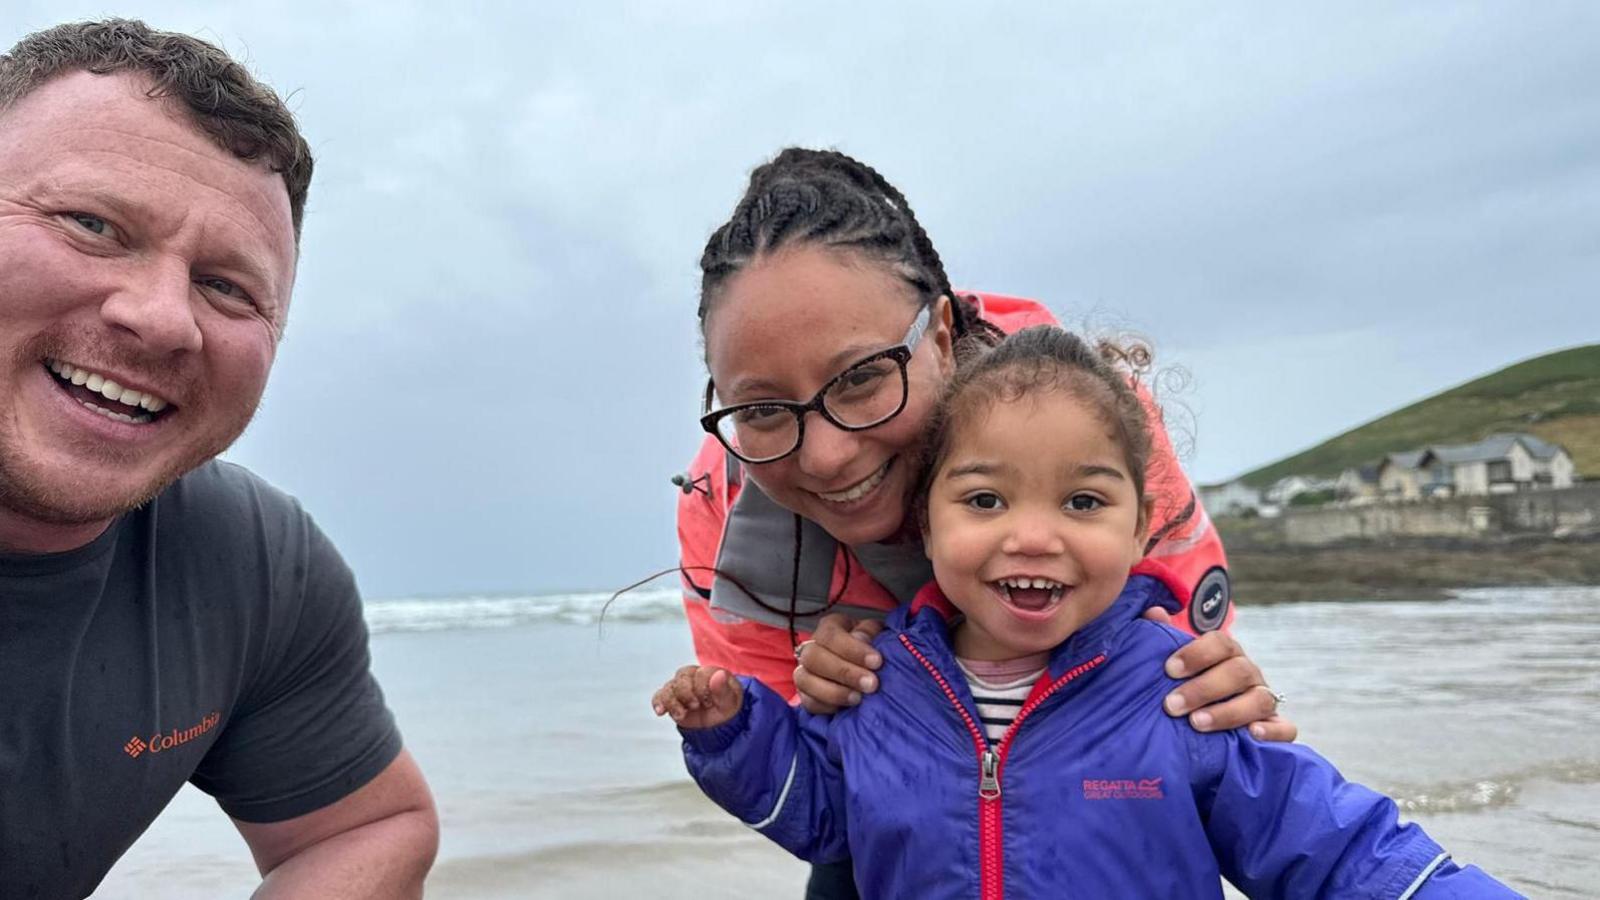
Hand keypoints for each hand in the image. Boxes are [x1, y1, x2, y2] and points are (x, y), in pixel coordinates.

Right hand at [653, 665, 744, 729]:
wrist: (718, 723)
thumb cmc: (726, 707)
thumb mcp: (730, 702)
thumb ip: (724, 689)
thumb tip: (719, 675)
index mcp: (710, 673)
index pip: (700, 674)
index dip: (702, 689)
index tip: (709, 703)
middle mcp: (693, 676)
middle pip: (682, 678)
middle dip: (686, 694)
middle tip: (695, 706)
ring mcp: (681, 687)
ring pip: (669, 687)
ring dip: (672, 702)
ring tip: (681, 715)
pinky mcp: (672, 698)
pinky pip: (660, 696)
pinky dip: (659, 703)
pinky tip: (661, 711)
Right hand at [794, 613, 885, 713]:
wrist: (867, 669)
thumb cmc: (871, 647)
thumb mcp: (874, 634)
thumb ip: (869, 634)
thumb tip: (863, 640)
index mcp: (829, 628)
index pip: (831, 635)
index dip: (853, 649)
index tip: (876, 661)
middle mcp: (811, 647)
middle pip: (813, 657)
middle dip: (844, 672)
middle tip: (871, 684)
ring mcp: (804, 672)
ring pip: (804, 680)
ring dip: (833, 692)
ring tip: (858, 699)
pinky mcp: (805, 695)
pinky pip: (807, 702)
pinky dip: (825, 706)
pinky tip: (844, 709)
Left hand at [1144, 607, 1297, 742]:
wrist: (1202, 724)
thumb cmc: (1185, 687)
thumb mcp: (1173, 666)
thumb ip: (1162, 637)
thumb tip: (1154, 613)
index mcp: (1225, 653)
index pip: (1220, 643)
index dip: (1196, 654)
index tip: (1169, 669)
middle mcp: (1248, 673)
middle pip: (1238, 671)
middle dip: (1203, 689)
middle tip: (1171, 705)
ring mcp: (1264, 699)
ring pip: (1260, 699)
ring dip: (1228, 712)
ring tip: (1197, 723)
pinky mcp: (1275, 728)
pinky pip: (1285, 728)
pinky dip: (1273, 730)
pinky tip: (1251, 734)